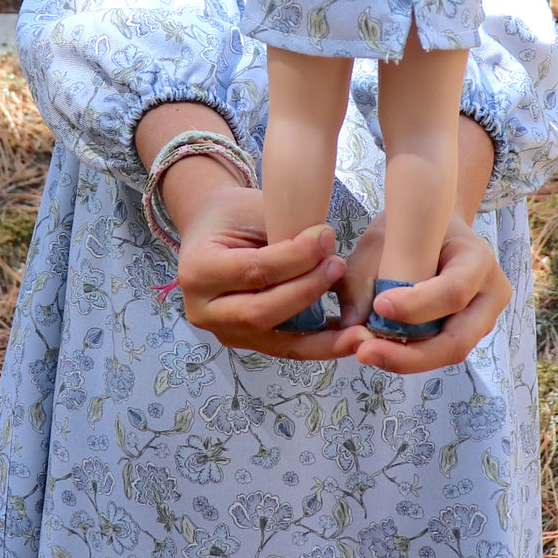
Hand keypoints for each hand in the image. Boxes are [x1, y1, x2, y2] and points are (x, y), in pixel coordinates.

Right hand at [176, 186, 366, 358]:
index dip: (294, 258)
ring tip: (358, 331)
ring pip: (277, 341)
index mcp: (198, 271)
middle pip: (262, 312)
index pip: (254, 271)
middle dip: (306, 291)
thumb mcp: (252, 210)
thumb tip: (325, 250)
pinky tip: (347, 339)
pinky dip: (318, 345)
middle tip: (338, 265)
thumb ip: (283, 231)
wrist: (211, 230)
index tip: (327, 238)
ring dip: (322, 338)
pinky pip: (285, 347)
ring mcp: (224, 332)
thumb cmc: (233, 215)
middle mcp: (204, 311)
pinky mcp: (246, 342)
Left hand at [333, 211, 512, 372]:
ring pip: (447, 353)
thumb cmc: (408, 229)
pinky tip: (377, 349)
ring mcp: (481, 320)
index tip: (379, 305)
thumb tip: (352, 328)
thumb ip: (364, 280)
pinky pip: (437, 351)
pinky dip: (407, 354)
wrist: (432, 229)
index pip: (454, 290)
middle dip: (409, 354)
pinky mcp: (465, 334)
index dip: (417, 305)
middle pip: (457, 340)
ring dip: (404, 359)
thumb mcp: (382, 239)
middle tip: (364, 352)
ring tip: (365, 351)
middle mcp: (488, 295)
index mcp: (476, 258)